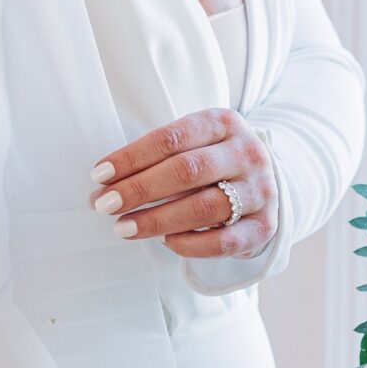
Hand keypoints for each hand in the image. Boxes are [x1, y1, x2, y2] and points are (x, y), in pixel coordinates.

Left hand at [89, 106, 277, 262]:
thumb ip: (159, 156)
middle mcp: (247, 153)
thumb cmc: (214, 158)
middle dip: (139, 189)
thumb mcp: (195, 141)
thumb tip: (105, 183)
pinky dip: (190, 244)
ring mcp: (260, 190)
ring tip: (123, 228)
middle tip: (104, 204)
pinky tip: (166, 242)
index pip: (173, 138)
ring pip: (204, 207)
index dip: (132, 157)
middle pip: (187, 171)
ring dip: (157, 220)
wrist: (267, 178)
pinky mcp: (265, 226)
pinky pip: (224, 242)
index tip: (99, 175)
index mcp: (225, 123)